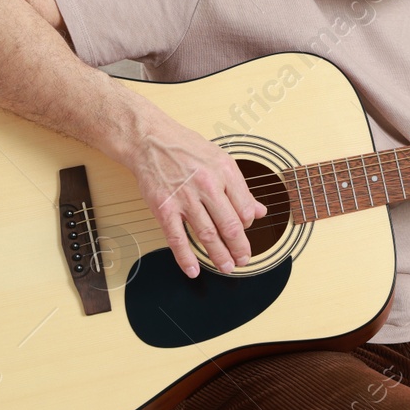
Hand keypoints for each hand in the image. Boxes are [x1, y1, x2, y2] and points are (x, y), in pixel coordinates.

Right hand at [130, 111, 265, 278]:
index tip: (244, 231)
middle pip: (230, 225)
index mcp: (224, 171)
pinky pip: (177, 238)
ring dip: (219, 256)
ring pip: (207, 235)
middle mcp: (207, 185)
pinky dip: (186, 258)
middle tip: (243, 260)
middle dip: (239, 248)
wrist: (150, 139)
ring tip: (226, 267)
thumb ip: (240, 187)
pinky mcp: (164, 208)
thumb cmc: (185, 147)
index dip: (248, 225)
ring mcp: (185, 198)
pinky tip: (193, 269)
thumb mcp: (220, 159)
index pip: (245, 208)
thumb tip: (260, 211)